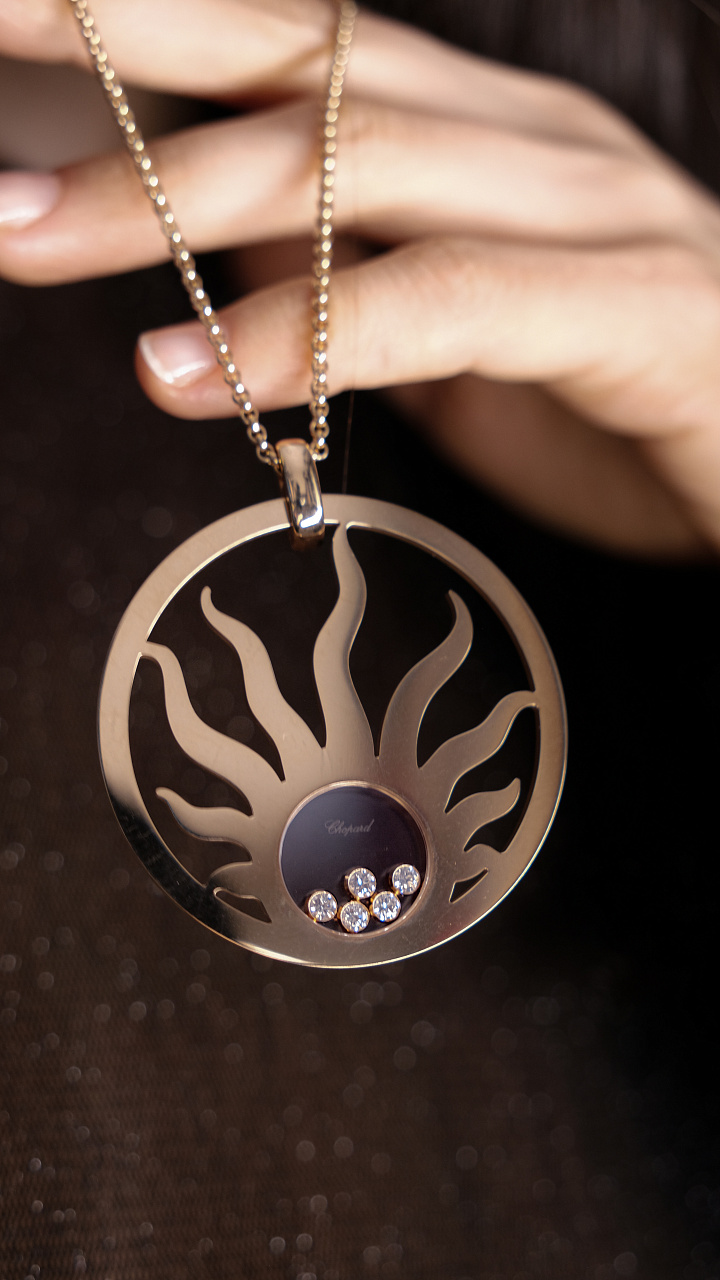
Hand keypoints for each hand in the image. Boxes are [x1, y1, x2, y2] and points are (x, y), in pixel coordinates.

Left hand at [2, 0, 719, 555]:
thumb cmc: (601, 401)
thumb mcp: (445, 342)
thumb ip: (344, 285)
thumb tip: (215, 280)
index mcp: (474, 132)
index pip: (285, 41)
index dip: (132, 19)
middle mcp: (522, 138)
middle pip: (299, 77)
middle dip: (118, 90)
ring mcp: (585, 206)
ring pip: (359, 167)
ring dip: (182, 205)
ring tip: (29, 238)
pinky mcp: (628, 302)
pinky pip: (453, 297)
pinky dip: (321, 329)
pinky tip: (201, 373)